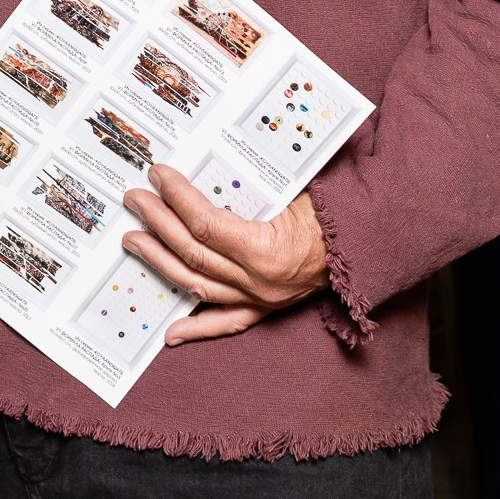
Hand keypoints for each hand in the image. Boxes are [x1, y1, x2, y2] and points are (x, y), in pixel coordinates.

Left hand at [121, 171, 327, 342]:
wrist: (364, 245)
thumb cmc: (331, 213)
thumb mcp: (293, 192)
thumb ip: (250, 186)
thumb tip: (205, 165)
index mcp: (265, 250)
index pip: (205, 223)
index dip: (177, 197)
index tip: (158, 175)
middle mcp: (257, 281)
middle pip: (193, 251)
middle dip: (157, 223)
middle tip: (135, 200)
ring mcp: (259, 299)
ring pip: (197, 284)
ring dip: (160, 262)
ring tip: (134, 242)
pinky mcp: (264, 309)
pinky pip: (225, 323)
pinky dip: (196, 329)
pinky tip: (169, 333)